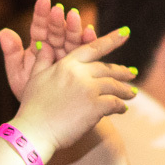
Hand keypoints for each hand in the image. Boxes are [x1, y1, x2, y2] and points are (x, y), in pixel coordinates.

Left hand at [0, 0, 93, 100]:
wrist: (47, 120)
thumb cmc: (29, 97)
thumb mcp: (18, 76)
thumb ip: (12, 55)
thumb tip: (3, 31)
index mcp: (38, 48)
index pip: (39, 27)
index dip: (41, 13)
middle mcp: (56, 49)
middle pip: (58, 31)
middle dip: (59, 21)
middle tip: (60, 10)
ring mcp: (69, 57)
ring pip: (73, 40)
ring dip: (75, 28)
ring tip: (74, 17)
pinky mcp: (83, 67)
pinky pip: (86, 54)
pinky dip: (88, 43)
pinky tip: (90, 33)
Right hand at [7, 26, 137, 159]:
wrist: (34, 132)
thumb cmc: (32, 108)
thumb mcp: (34, 79)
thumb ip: (42, 60)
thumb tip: (44, 44)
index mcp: (66, 64)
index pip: (93, 48)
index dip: (111, 39)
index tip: (125, 32)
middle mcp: (80, 73)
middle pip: (107, 69)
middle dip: (122, 72)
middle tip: (132, 74)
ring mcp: (89, 89)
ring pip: (114, 86)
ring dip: (125, 90)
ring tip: (131, 94)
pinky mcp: (95, 106)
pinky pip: (114, 103)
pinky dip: (120, 106)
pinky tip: (122, 109)